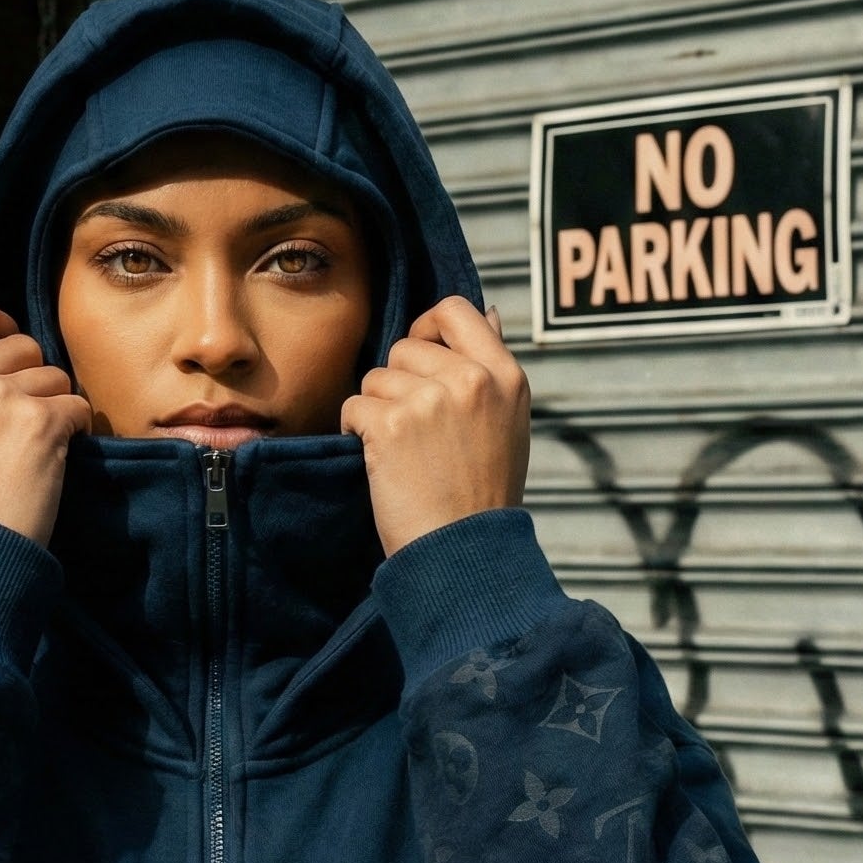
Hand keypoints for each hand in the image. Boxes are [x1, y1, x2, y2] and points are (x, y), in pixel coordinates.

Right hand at [0, 296, 91, 547]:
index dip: (2, 325)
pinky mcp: (39, 421)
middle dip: (33, 379)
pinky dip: (75, 431)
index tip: (12, 354)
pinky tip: (49, 463)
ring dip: (54, 409)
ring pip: (55, 376)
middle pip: (23, 344)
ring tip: (26, 453)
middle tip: (17, 428)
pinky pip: (78, 407)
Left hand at [342, 299, 529, 556]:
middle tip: (416, 430)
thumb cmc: (483, 493)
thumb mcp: (508, 421)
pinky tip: (383, 462)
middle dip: (398, 382)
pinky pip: (353, 406)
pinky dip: (357, 432)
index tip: (419, 358)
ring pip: (375, 378)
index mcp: (505, 375)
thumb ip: (491, 367)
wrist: (464, 552)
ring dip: (378, 411)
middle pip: (405, 347)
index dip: (427, 327)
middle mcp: (470, 379)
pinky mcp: (391, 425)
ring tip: (405, 452)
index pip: (455, 310)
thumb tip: (484, 310)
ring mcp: (430, 400)